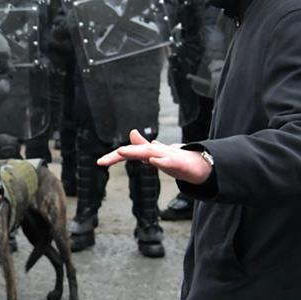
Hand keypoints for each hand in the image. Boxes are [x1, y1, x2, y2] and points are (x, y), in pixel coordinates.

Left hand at [97, 129, 212, 184]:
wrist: (201, 165)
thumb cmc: (177, 160)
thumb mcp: (156, 154)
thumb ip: (142, 146)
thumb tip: (131, 134)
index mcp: (150, 152)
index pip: (129, 152)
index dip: (114, 156)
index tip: (99, 162)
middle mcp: (157, 152)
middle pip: (136, 151)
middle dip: (121, 153)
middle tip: (103, 159)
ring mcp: (168, 156)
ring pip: (150, 153)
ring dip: (136, 152)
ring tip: (122, 152)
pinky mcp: (180, 163)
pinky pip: (169, 162)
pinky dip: (161, 161)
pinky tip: (152, 161)